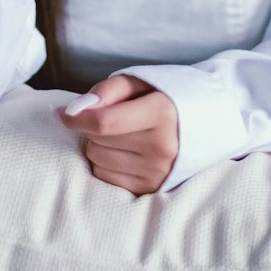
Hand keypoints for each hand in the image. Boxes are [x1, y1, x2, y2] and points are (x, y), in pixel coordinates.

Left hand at [57, 75, 179, 195]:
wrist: (207, 122)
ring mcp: (157, 171)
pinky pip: (103, 177)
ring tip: (124, 135)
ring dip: (99, 145)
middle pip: (97, 140)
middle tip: (116, 118)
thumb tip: (70, 111)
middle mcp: (162, 147)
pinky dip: (105, 163)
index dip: (76, 118)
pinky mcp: (150, 188)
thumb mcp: (140, 82)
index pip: (104, 122)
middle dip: (94, 127)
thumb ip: (105, 91)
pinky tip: (125, 153)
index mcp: (162, 114)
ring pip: (97, 159)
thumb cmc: (164, 97)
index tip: (63, 113)